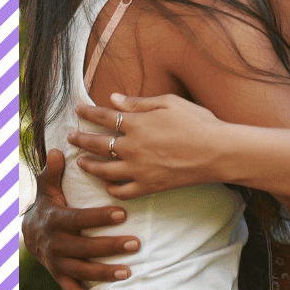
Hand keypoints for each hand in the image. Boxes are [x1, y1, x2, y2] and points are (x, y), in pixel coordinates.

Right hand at [21, 149, 139, 289]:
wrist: (28, 231)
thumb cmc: (49, 202)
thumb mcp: (48, 187)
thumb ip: (53, 171)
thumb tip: (58, 150)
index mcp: (54, 219)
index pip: (77, 219)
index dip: (98, 217)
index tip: (123, 214)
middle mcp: (53, 244)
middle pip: (82, 247)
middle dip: (109, 247)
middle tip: (136, 244)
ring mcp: (55, 263)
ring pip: (79, 271)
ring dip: (103, 273)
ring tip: (128, 272)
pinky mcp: (59, 276)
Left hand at [71, 93, 223, 197]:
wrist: (218, 152)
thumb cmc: (199, 123)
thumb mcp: (170, 103)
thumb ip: (139, 102)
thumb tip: (114, 99)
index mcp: (137, 124)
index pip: (104, 116)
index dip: (88, 112)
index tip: (78, 110)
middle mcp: (132, 148)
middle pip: (96, 143)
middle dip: (80, 138)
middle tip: (70, 135)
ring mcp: (138, 170)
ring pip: (101, 169)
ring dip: (87, 164)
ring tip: (80, 160)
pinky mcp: (147, 186)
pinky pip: (119, 190)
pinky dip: (108, 186)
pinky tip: (105, 180)